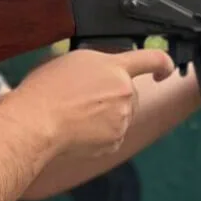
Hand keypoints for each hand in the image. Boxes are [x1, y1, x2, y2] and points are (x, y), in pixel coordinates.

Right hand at [11, 48, 174, 158]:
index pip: (152, 59)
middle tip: (84, 99)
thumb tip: (98, 73)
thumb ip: (95, 64)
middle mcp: (125, 91)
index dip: (163, 64)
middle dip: (114, 96)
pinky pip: (113, 135)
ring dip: (106, 115)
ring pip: (121, 115)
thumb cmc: (45, 89)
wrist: (37, 122)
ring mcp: (122, 118)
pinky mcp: (115, 141)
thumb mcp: (70, 61)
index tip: (164, 71)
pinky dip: (100, 134)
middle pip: (130, 93)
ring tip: (75, 114)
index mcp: (114, 67)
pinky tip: (78, 129)